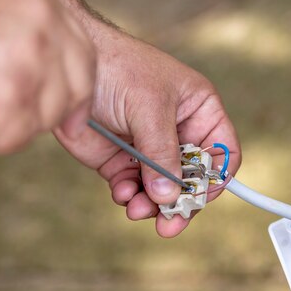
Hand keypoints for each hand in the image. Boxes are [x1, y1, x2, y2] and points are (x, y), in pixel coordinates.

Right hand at [0, 0, 94, 153]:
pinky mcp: (9, 101)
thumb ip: (34, 27)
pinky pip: (16, 137)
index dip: (80, 87)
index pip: (83, 52)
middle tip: (17, 111)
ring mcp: (28, 62)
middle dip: (52, 111)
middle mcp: (42, 23)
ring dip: (14, 120)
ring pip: (46, 117)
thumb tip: (67, 71)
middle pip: (75, 88)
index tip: (75, 113)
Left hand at [54, 19, 240, 236]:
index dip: (215, 178)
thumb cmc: (118, 68)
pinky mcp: (121, 161)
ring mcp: (149, 149)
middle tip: (169, 224)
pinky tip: (121, 191)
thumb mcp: (149, 107)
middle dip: (180, 202)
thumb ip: (162, 154)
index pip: (222, 152)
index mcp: (198, 111)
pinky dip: (129, 197)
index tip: (199, 199)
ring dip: (152, 205)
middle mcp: (178, 133)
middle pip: (192, 179)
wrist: (68, 66)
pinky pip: (134, 190)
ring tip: (137, 208)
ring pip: (162, 191)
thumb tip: (168, 196)